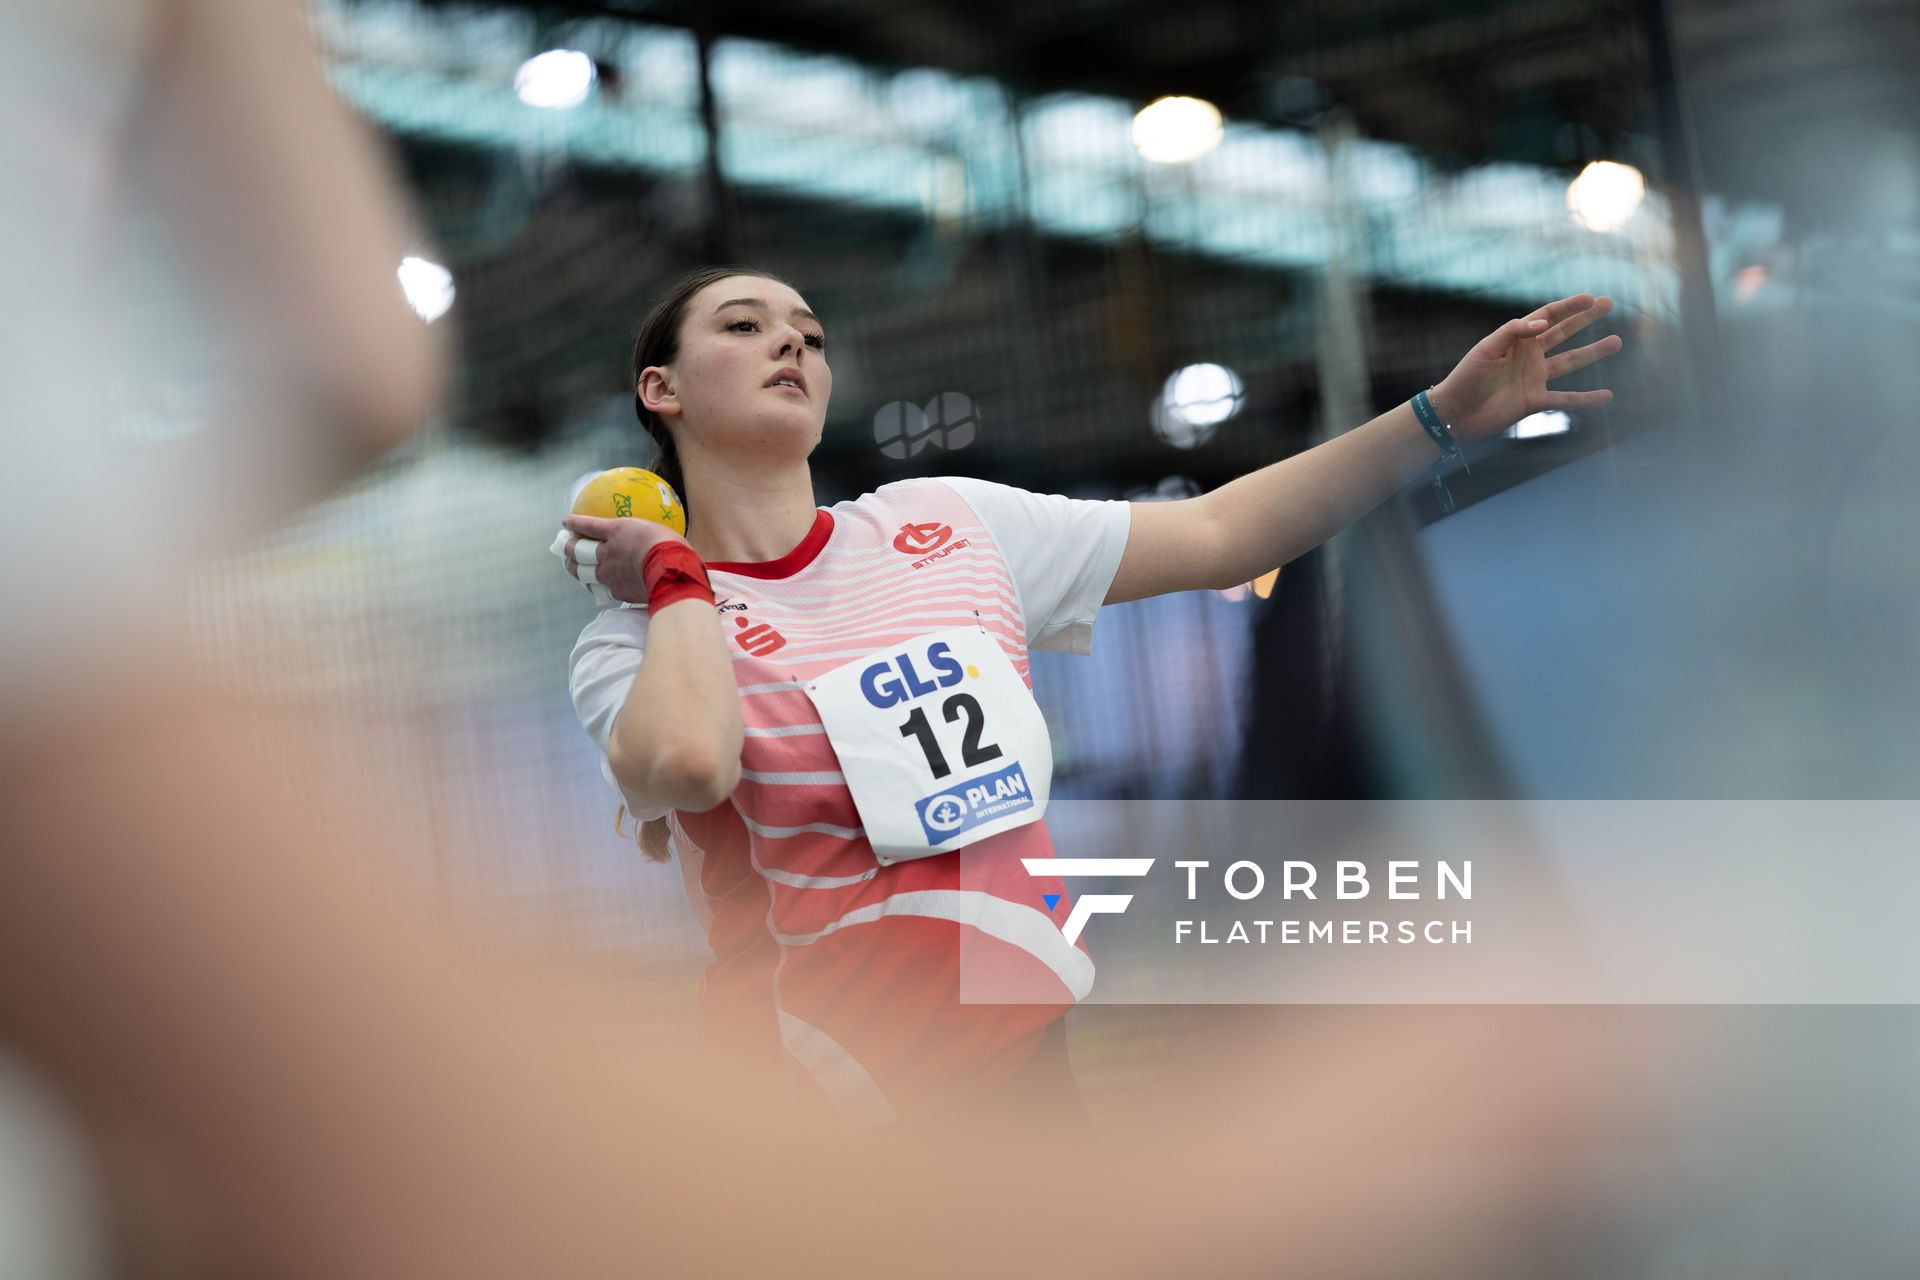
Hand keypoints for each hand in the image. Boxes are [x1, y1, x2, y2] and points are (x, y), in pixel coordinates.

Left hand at [558, 514, 689, 605]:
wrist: (672, 573)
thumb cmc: (672, 547)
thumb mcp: (661, 532)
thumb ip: (650, 534)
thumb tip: (658, 533)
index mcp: (618, 531)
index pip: (589, 526)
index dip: (575, 524)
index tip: (566, 522)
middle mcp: (608, 552)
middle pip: (578, 551)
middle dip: (568, 548)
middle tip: (563, 546)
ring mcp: (610, 574)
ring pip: (583, 573)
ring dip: (574, 569)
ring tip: (571, 567)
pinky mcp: (618, 591)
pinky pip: (601, 590)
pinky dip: (595, 587)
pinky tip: (594, 587)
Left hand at [1429, 294, 1623, 441]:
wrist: (1455, 413)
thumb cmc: (1466, 377)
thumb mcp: (1486, 348)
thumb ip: (1513, 331)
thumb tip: (1543, 322)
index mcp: (1517, 339)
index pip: (1548, 316)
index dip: (1569, 306)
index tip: (1590, 297)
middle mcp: (1530, 356)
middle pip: (1564, 332)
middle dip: (1586, 318)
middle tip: (1609, 303)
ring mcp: (1535, 378)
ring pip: (1571, 362)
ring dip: (1593, 352)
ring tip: (1616, 341)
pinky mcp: (1535, 401)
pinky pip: (1566, 399)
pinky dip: (1586, 399)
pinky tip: (1607, 395)